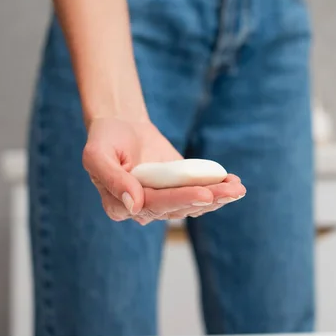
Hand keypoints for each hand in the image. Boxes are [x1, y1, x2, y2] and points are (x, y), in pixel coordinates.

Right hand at [82, 118, 245, 224]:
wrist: (122, 126)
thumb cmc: (106, 139)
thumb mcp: (97, 154)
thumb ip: (112, 178)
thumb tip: (134, 205)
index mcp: (119, 206)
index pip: (153, 205)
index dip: (180, 200)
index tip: (204, 194)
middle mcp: (143, 209)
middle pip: (178, 207)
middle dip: (207, 200)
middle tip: (231, 191)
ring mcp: (163, 201)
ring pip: (193, 205)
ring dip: (218, 198)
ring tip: (238, 189)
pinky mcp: (179, 190)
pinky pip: (199, 194)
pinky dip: (218, 190)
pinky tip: (234, 183)